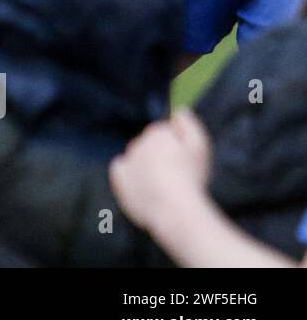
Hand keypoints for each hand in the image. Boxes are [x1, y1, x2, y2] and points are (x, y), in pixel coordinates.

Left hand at [109, 110, 212, 231]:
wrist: (173, 208)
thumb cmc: (191, 177)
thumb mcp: (200, 146)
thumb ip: (189, 124)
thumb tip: (179, 111)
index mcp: (156, 133)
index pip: (164, 132)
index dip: (176, 145)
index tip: (185, 159)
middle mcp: (137, 143)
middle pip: (149, 145)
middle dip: (161, 155)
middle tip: (177, 174)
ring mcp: (127, 161)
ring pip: (136, 157)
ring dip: (146, 165)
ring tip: (164, 183)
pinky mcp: (120, 179)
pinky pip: (120, 168)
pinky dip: (129, 173)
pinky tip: (140, 181)